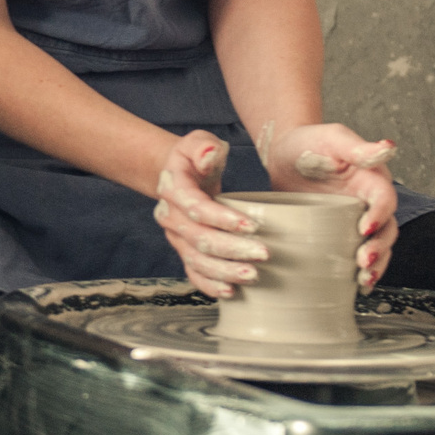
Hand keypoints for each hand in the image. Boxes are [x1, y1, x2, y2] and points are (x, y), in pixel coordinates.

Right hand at [152, 130, 271, 298]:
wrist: (180, 176)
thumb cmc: (196, 158)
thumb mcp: (198, 142)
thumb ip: (204, 147)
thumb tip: (208, 156)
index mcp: (173, 189)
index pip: (196, 208)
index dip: (223, 219)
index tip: (253, 225)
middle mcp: (170, 217)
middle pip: (199, 240)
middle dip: (232, 249)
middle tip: (263, 254)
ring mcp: (176, 238)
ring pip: (196, 261)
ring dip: (224, 271)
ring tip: (253, 275)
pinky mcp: (184, 252)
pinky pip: (193, 274)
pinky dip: (210, 285)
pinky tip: (231, 291)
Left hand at [265, 122, 398, 288]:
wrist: (283, 153)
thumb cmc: (308, 141)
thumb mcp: (332, 138)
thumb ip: (358, 147)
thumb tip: (389, 147)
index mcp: (371, 179)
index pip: (385, 199)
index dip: (380, 214)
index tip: (366, 227)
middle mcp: (368, 201)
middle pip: (387, 229)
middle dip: (379, 248)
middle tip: (362, 262)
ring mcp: (354, 219)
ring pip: (376, 245)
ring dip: (375, 265)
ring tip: (364, 280)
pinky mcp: (337, 231)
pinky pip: (353, 252)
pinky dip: (357, 270)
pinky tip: (353, 286)